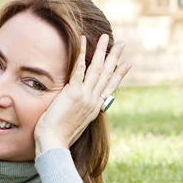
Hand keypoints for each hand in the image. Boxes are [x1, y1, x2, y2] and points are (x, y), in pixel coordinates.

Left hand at [34, 34, 130, 154]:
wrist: (54, 145)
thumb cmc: (59, 138)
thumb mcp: (75, 125)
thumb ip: (79, 114)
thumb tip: (78, 111)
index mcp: (95, 108)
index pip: (111, 86)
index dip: (119, 74)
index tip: (128, 63)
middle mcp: (94, 100)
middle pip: (107, 74)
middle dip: (115, 57)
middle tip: (122, 43)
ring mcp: (85, 96)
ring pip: (96, 69)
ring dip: (102, 51)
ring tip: (106, 37)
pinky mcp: (73, 93)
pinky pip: (79, 69)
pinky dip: (82, 54)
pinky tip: (84, 40)